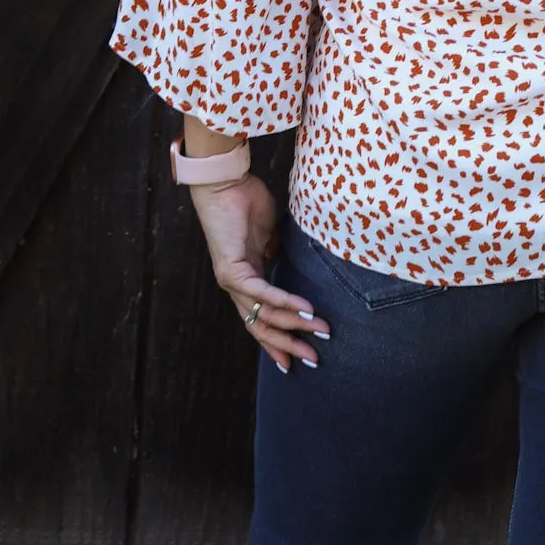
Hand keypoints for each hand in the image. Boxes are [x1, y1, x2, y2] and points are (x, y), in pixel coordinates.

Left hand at [189, 173, 329, 371]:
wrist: (225, 184)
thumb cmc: (246, 203)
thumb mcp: (269, 233)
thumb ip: (277, 253)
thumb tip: (292, 264)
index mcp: (246, 280)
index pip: (260, 320)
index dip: (277, 341)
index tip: (293, 361)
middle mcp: (236, 287)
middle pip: (261, 327)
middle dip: (288, 345)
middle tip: (313, 359)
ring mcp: (232, 281)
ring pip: (263, 315)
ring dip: (294, 325)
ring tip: (320, 330)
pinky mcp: (232, 270)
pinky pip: (261, 292)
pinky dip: (284, 301)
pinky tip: (304, 308)